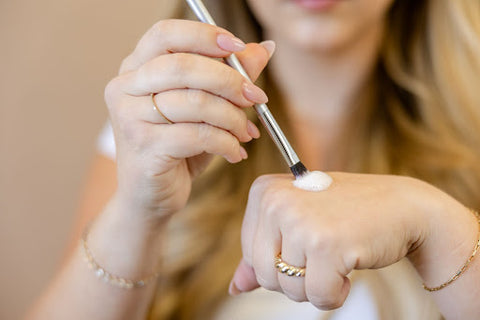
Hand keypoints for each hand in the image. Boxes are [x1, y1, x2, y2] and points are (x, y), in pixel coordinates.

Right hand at [104, 19, 273, 217]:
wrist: (150, 196)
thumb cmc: (176, 148)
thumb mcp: (205, 108)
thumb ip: (229, 76)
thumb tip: (264, 49)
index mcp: (136, 69)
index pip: (166, 34)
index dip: (204, 35)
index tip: (238, 47)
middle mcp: (125, 88)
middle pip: (184, 66)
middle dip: (229, 81)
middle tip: (256, 98)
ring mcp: (130, 117)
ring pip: (195, 102)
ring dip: (233, 118)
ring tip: (246, 133)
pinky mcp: (144, 147)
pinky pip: (198, 135)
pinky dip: (226, 143)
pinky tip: (235, 152)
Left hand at [231, 172, 439, 308]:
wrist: (401, 206)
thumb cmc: (346, 214)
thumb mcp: (299, 224)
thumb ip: (264, 254)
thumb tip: (234, 288)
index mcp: (263, 191)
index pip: (251, 255)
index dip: (282, 261)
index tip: (306, 239)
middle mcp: (277, 201)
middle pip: (265, 275)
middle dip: (296, 278)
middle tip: (322, 251)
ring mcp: (300, 221)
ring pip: (289, 289)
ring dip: (317, 285)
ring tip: (337, 253)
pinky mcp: (326, 244)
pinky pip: (319, 296)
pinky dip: (336, 292)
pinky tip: (349, 262)